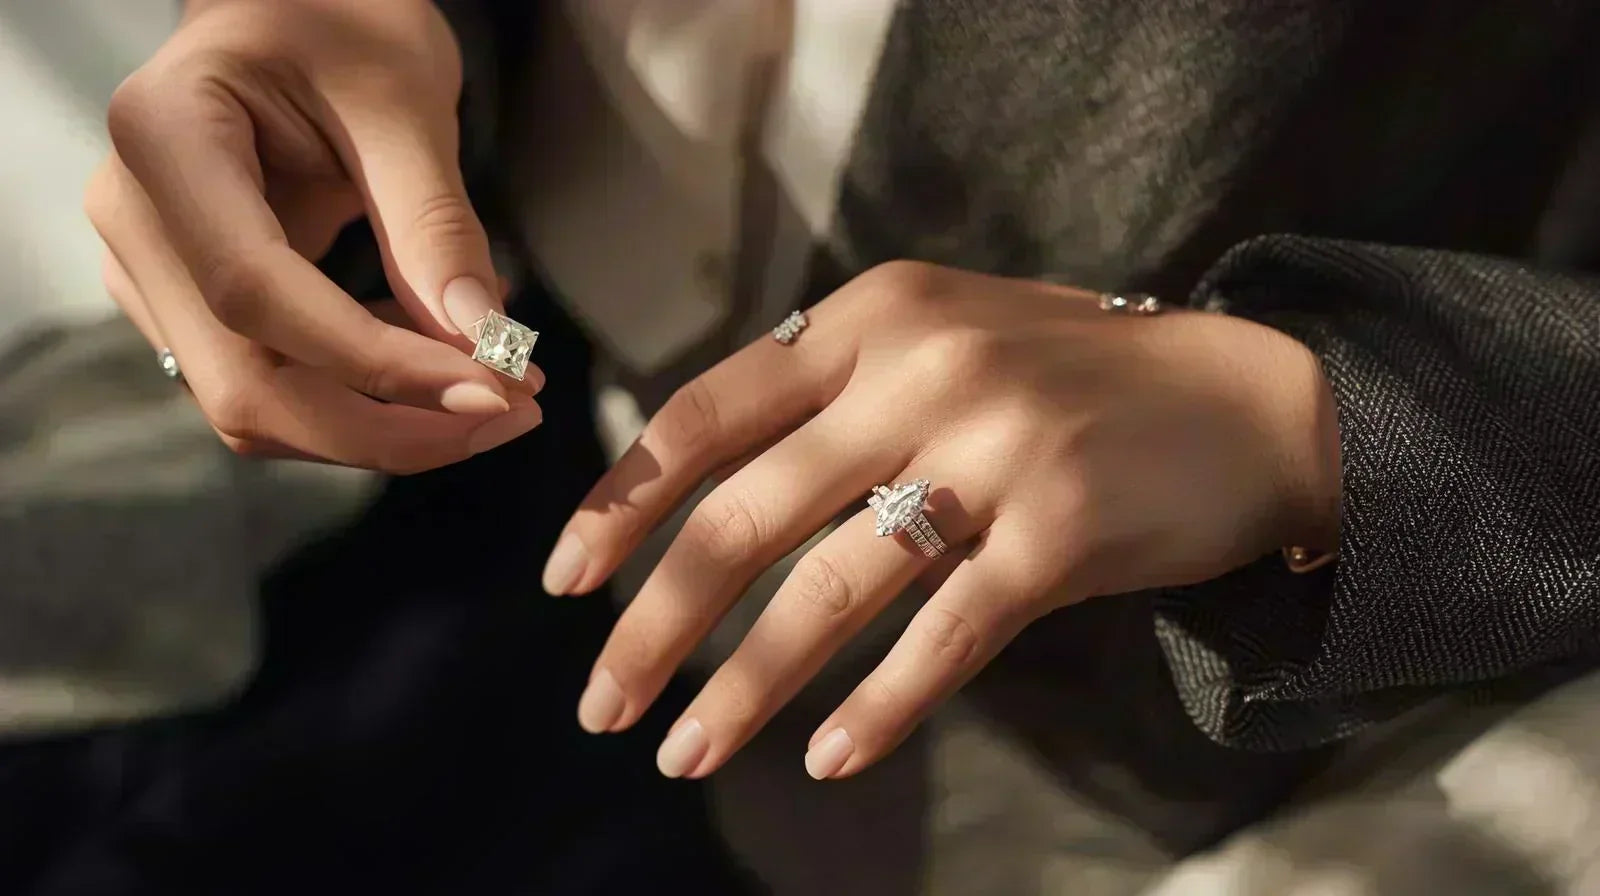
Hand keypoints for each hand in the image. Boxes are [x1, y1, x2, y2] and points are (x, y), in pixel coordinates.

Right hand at [84, 0, 541, 472]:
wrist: (295, 9)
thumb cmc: (342, 22)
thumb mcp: (404, 102)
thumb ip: (436, 226)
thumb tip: (486, 345)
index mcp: (163, 138)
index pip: (257, 294)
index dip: (376, 364)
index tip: (491, 387)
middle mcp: (133, 217)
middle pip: (246, 384)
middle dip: (389, 426)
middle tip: (511, 411)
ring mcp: (151, 270)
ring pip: (258, 407)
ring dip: (384, 428)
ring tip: (495, 393)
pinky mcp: (191, 304)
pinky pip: (273, 386)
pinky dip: (365, 401)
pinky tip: (443, 368)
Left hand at [545, 261, 1340, 778]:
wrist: (1249, 399)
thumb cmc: (1073, 383)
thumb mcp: (940, 343)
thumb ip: (831, 394)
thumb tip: (701, 494)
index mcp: (871, 318)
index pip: (706, 412)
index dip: (623, 502)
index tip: (568, 581)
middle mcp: (921, 368)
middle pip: (746, 513)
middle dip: (658, 622)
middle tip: (602, 704)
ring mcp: (995, 445)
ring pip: (830, 586)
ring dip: (745, 684)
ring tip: (686, 753)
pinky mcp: (1061, 527)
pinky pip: (943, 634)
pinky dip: (878, 705)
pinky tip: (829, 757)